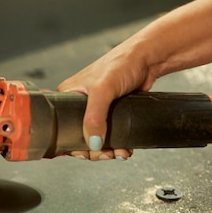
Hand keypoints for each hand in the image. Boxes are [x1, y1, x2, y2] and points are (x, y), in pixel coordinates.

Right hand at [57, 39, 156, 160]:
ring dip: (106, 150)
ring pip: (95, 139)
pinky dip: (116, 145)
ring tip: (120, 152)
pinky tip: (124, 148)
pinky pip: (109, 135)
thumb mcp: (103, 90)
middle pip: (79, 137)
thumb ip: (94, 117)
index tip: (87, 152)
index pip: (61, 128)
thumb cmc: (122, 63)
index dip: (72, 145)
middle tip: (106, 154)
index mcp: (67, 96)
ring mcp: (95, 110)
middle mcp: (78, 104)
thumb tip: (93, 143)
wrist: (150, 58)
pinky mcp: (111, 114)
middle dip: (93, 150)